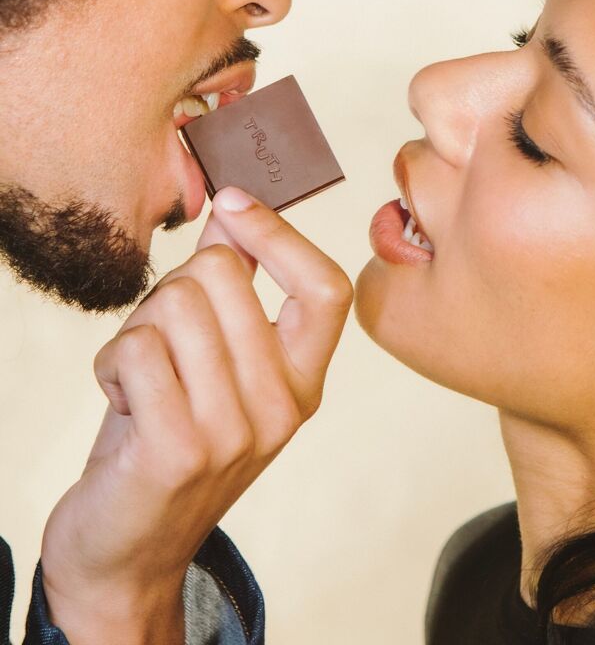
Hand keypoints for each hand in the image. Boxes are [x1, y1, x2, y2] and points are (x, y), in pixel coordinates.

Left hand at [40, 187, 352, 643]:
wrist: (133, 547)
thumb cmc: (170, 437)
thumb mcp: (214, 361)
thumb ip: (231, 284)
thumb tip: (232, 207)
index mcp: (303, 381)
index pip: (327, 289)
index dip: (280, 235)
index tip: (234, 204)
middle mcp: (284, 406)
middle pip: (223, 275)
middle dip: (172, 288)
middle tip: (163, 337)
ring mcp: (237, 432)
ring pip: (175, 305)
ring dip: (139, 327)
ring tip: (143, 373)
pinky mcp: (181, 451)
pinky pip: (137, 349)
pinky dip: (110, 362)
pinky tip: (122, 398)